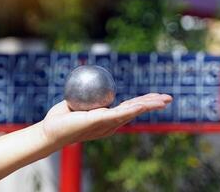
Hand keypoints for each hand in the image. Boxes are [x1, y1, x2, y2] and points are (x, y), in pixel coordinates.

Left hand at [41, 93, 171, 146]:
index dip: (143, 102)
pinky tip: (145, 104)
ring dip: (149, 105)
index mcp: (107, 120)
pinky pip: (119, 113)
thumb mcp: (78, 105)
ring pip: (132, 112)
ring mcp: (107, 124)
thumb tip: (92, 88)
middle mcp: (110, 124)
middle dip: (152, 104)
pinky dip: (134, 108)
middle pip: (135, 111)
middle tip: (168, 98)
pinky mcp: (100, 121)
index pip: (128, 109)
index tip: (154, 97)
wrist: (50, 131)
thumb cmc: (62, 119)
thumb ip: (88, 99)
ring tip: (164, 100)